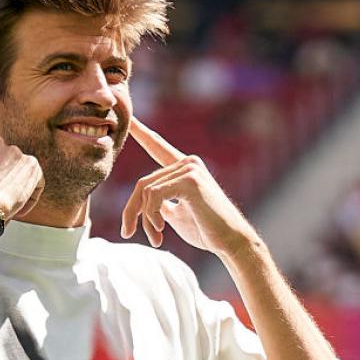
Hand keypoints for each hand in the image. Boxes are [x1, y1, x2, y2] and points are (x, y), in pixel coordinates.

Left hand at [121, 118, 258, 257]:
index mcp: (185, 168)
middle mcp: (188, 162)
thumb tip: (144, 198)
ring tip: (156, 238)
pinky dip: (151, 215)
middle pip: (142, 183)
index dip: (141, 132)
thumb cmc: (206, 230)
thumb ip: (160, 201)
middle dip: (132, 211)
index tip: (129, 117)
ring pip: (146, 190)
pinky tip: (161, 230)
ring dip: (144, 219)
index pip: (157, 146)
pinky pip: (154, 195)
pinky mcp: (191, 180)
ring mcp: (190, 168)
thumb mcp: (175, 213)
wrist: (231, 242)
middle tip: (129, 233)